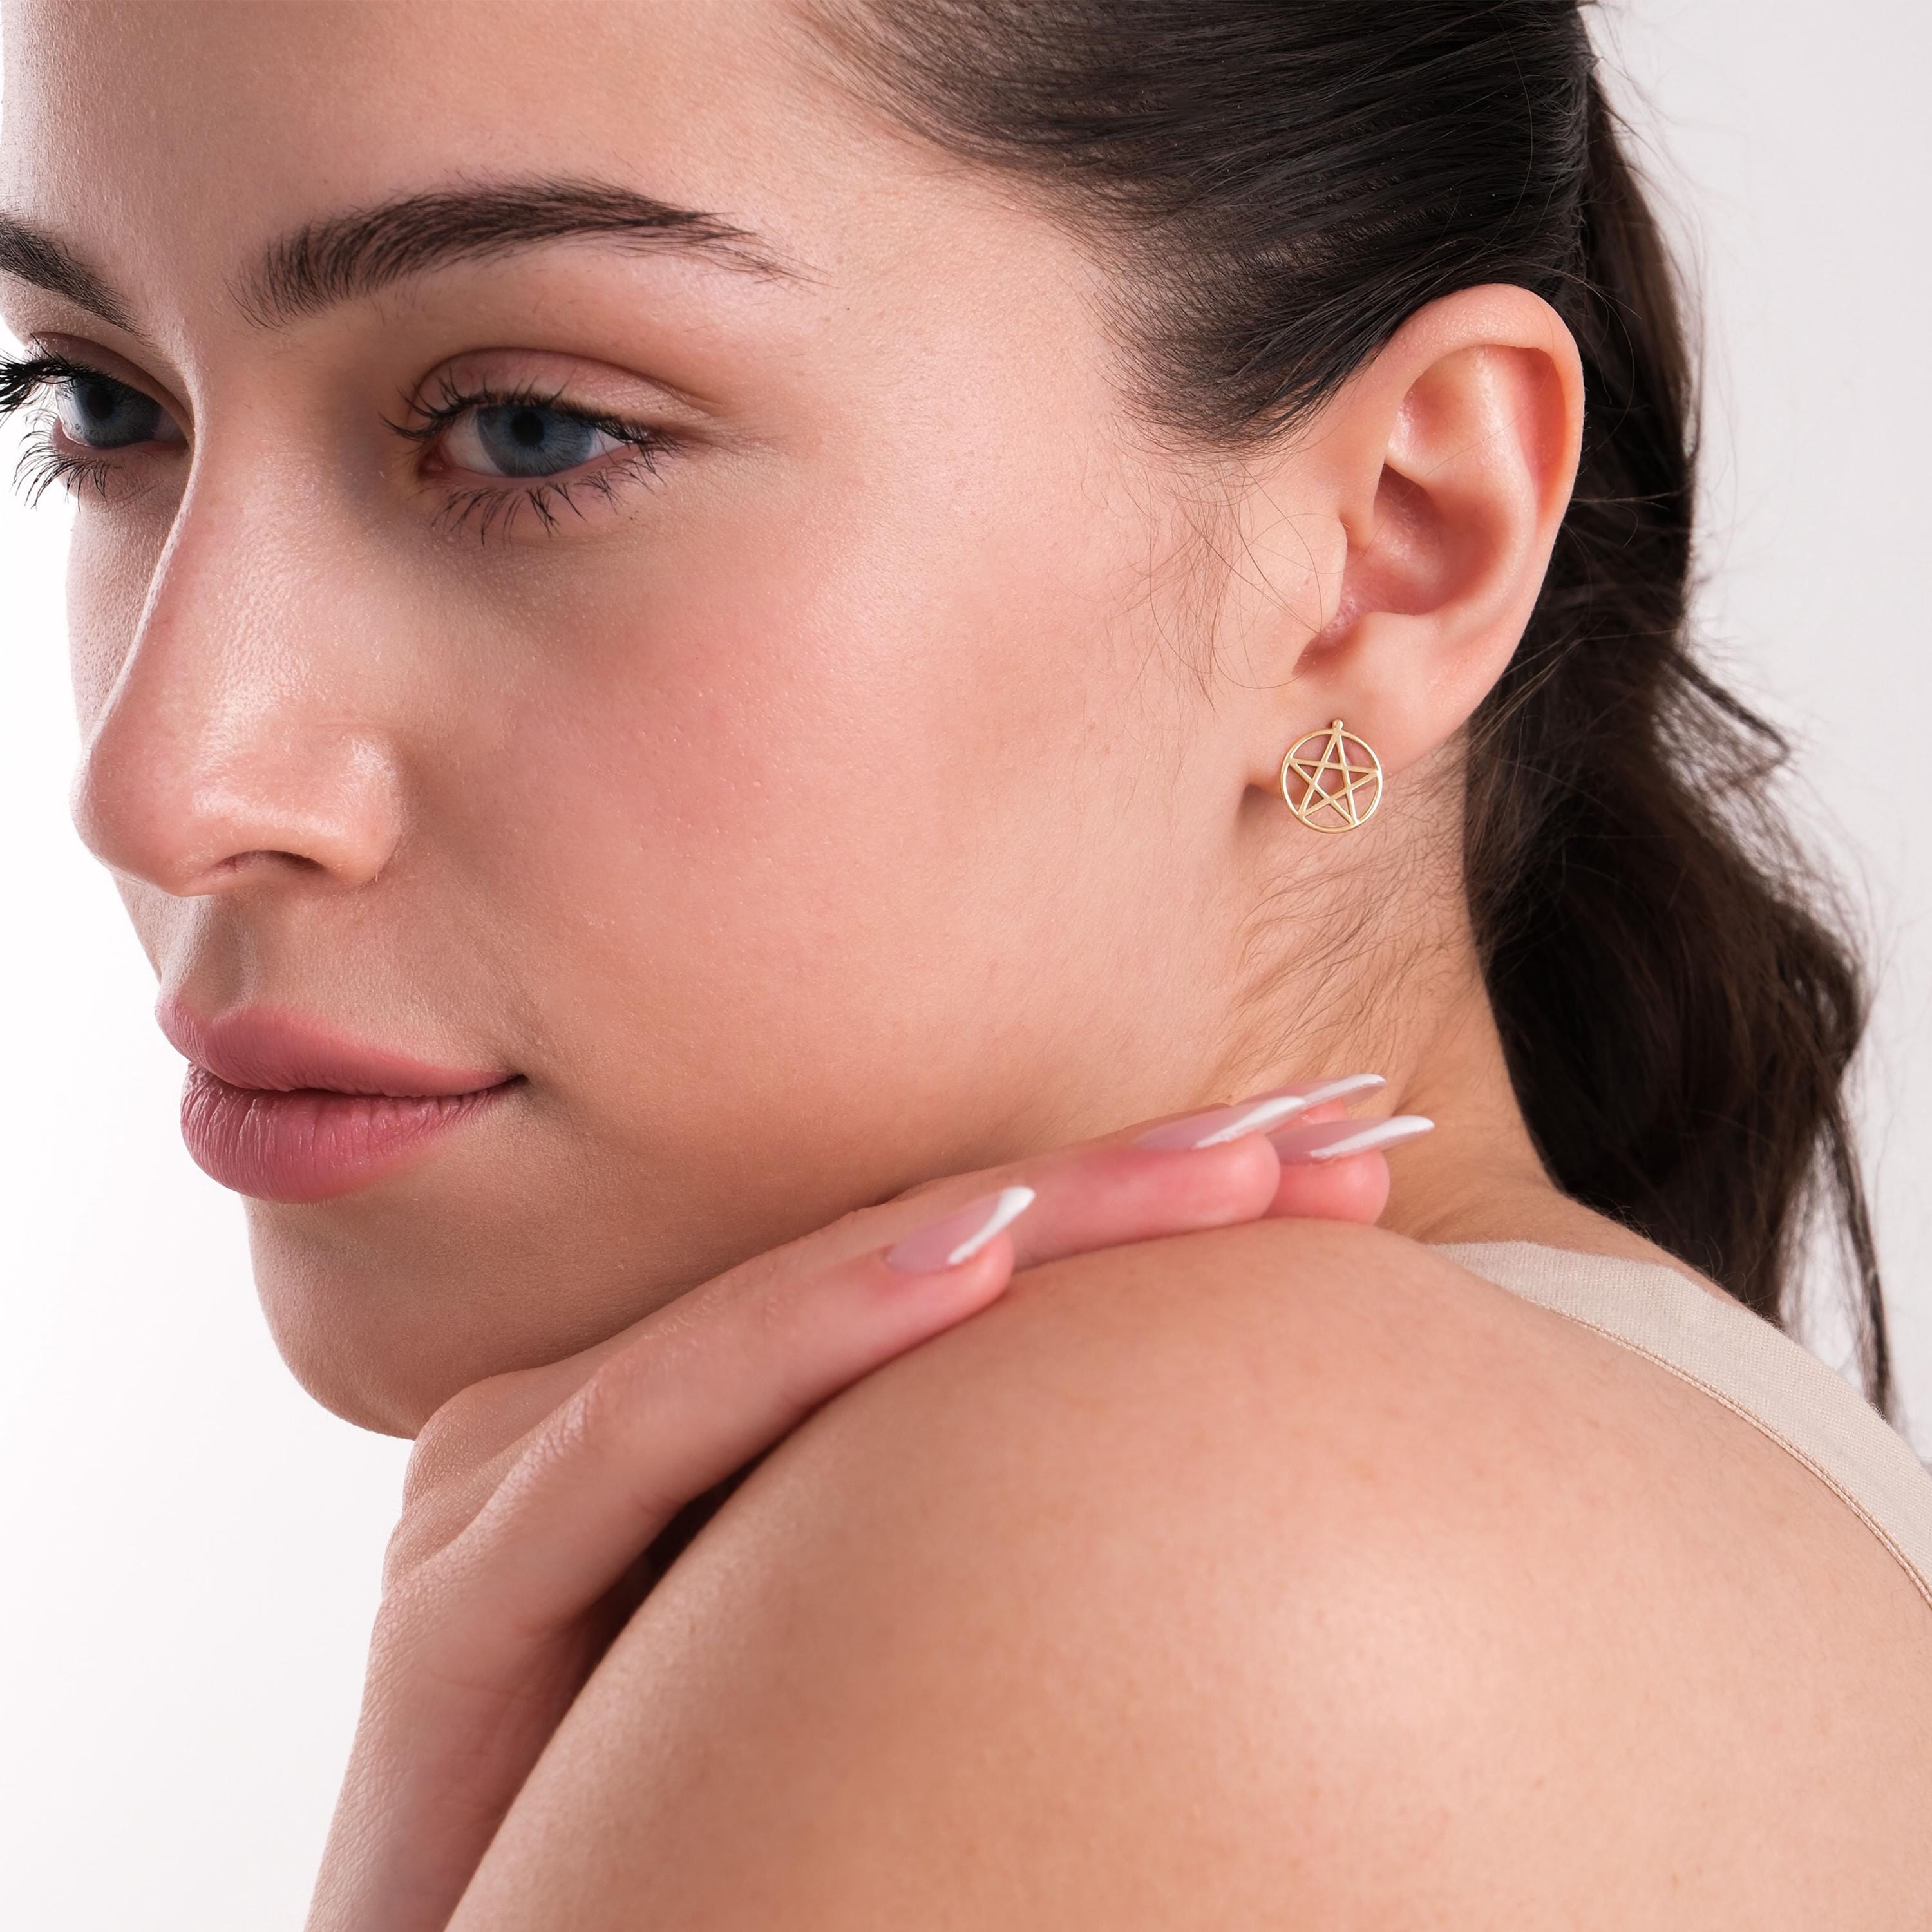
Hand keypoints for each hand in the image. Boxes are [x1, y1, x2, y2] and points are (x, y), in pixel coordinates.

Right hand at [304, 1077, 1426, 1931]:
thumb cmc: (701, 1847)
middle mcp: (620, 1410)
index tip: (1336, 1168)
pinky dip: (828, 1323)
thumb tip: (1217, 1489)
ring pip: (807, 1298)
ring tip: (1223, 1169)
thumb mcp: (862, 1664)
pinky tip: (976, 1263)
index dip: (1142, 1208)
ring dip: (1029, 1216)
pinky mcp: (470, 1570)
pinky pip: (669, 1418)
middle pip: (906, 1254)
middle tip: (1332, 1129)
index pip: (953, 1269)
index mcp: (713, 1421)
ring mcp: (527, 1468)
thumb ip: (970, 1540)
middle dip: (1130, 1186)